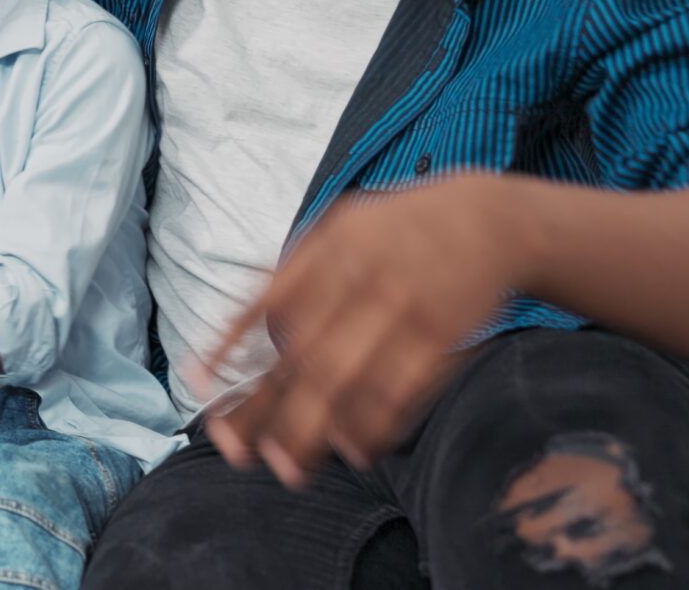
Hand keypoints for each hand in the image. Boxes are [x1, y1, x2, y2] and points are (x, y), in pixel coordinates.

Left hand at [195, 173, 525, 487]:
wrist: (491, 219)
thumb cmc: (402, 229)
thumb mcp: (346, 225)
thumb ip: (299, 269)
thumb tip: (246, 327)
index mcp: (327, 245)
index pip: (265, 302)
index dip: (229, 346)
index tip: (197, 385)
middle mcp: (360, 275)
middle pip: (302, 354)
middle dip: (267, 410)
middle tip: (240, 454)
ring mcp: (403, 305)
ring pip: (348, 378)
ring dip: (315, 429)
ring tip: (290, 468)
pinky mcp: (443, 332)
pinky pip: (402, 389)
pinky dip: (377, 424)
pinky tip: (356, 450)